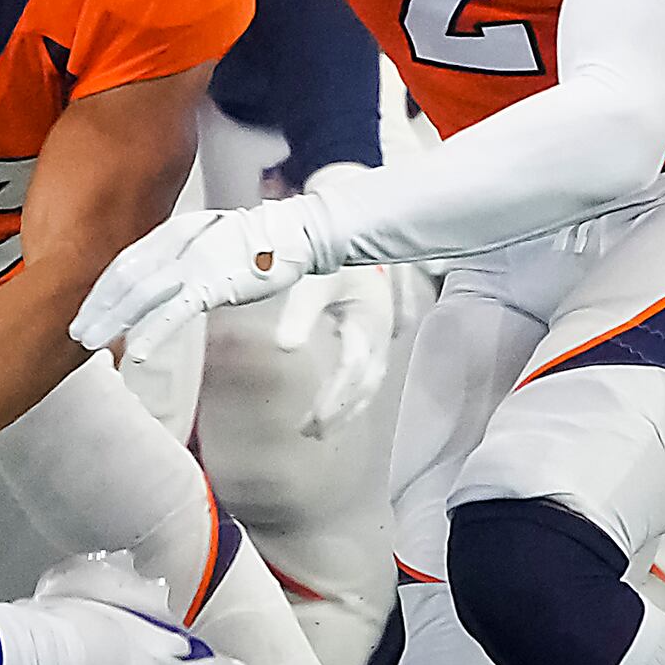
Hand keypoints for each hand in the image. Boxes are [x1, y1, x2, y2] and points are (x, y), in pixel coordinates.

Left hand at [71, 201, 321, 354]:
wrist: (291, 232)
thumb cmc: (253, 241)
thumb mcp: (205, 242)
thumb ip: (178, 258)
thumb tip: (158, 282)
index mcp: (170, 235)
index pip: (123, 262)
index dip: (100, 288)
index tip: (84, 309)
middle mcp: (175, 247)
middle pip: (123, 278)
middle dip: (96, 307)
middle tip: (75, 331)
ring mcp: (192, 265)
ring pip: (142, 295)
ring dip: (114, 321)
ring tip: (92, 341)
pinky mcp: (213, 285)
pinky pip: (177, 312)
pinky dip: (154, 332)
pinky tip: (138, 351)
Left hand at [273, 268, 394, 437]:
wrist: (356, 232)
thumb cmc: (332, 256)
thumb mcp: (313, 279)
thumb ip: (299, 312)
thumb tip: (284, 347)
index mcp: (368, 321)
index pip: (352, 370)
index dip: (334, 398)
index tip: (311, 420)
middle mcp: (380, 334)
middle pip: (365, 384)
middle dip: (340, 412)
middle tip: (310, 433)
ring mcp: (380, 336)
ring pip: (369, 383)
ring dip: (346, 409)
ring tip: (317, 430)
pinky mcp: (372, 335)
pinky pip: (366, 374)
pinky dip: (350, 395)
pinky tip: (332, 406)